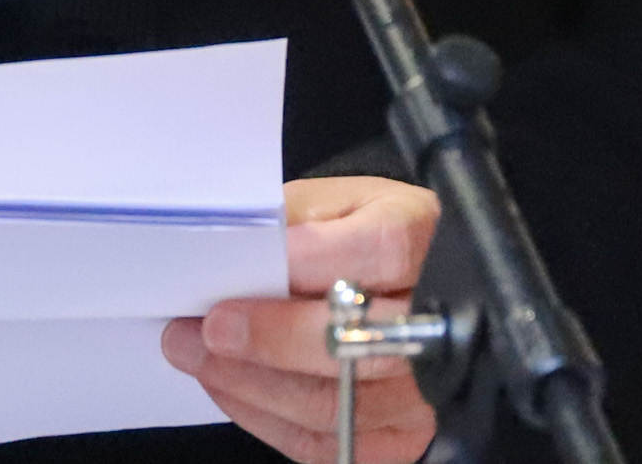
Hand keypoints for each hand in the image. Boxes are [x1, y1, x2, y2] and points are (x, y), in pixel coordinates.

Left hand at [162, 176, 440, 463]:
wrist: (412, 279)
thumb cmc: (365, 235)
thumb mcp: (340, 201)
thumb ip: (297, 220)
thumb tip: (238, 251)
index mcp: (424, 234)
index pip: (377, 251)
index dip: (306, 266)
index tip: (244, 276)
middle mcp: (438, 316)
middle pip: (358, 340)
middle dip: (268, 341)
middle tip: (205, 332)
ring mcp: (429, 386)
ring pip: (338, 403)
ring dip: (254, 385)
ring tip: (202, 359)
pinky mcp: (408, 435)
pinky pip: (333, 444)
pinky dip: (271, 419)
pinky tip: (236, 389)